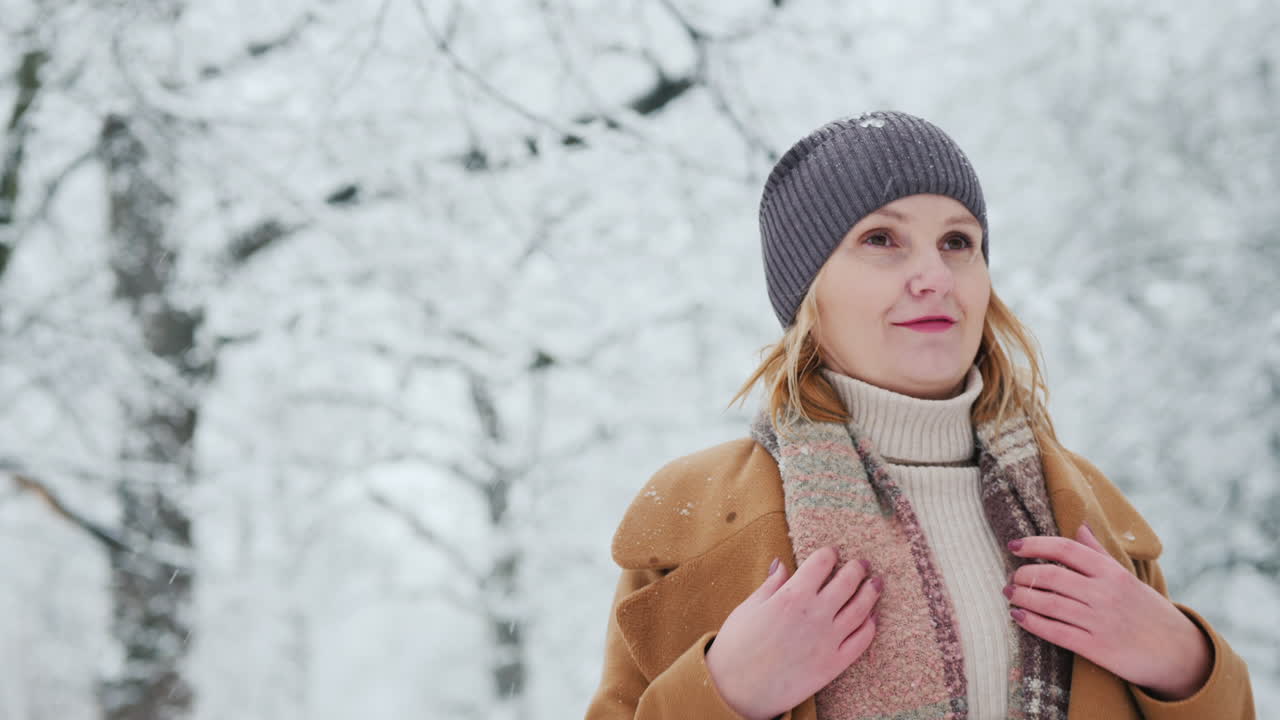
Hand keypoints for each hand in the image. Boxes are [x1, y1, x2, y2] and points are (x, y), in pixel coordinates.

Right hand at [705, 547, 881, 719]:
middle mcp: (815, 614)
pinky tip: (871, 617)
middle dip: (856, 568)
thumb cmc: (737, 646)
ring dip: (871, 592)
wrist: (737, 690)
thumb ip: (771, 584)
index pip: (820, 563)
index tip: (832, 553)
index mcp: (792, 595)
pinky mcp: (834, 664)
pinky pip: (861, 641)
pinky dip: (870, 626)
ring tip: (876, 583)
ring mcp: (828, 640)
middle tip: (862, 564)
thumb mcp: (749, 607)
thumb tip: (782, 564)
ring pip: (860, 609)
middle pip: (847, 581)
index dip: (829, 554)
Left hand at [1005, 523, 1211, 699]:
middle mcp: (1105, 593)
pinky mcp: (1096, 648)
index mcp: (1111, 572)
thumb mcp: (1127, 577)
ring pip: (1048, 603)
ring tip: (1010, 594)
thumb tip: (1079, 526)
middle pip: (1051, 576)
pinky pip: (1055, 632)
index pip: (1066, 549)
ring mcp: (1100, 621)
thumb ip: (1099, 553)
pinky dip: (1031, 623)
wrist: (1179, 654)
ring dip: (1022, 597)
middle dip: (1024, 574)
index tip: (1014, 546)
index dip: (1035, 544)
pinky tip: (1018, 617)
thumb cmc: (1147, 610)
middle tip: (1012, 577)